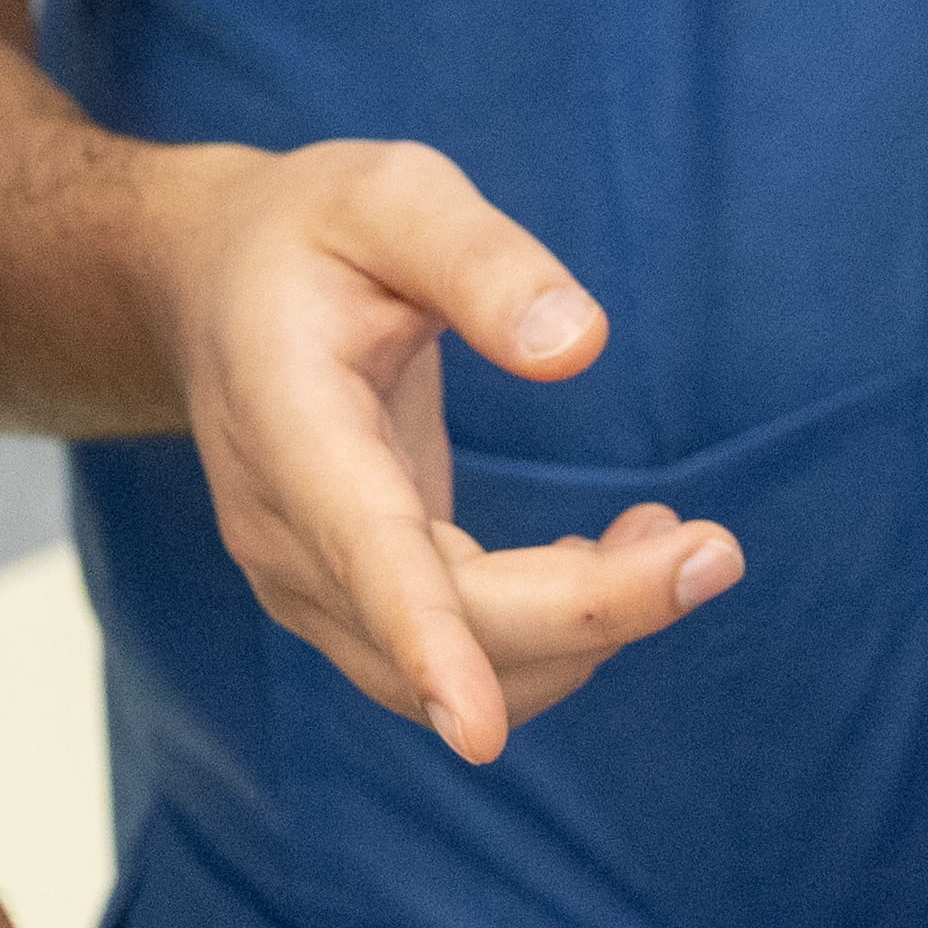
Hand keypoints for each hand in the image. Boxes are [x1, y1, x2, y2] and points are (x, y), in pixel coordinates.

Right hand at [141, 140, 730, 759]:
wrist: (210, 285)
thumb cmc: (310, 233)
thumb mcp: (392, 195)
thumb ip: (483, 261)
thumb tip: (581, 347)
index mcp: (288, 424)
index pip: (363, 552)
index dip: (425, 641)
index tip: (475, 732)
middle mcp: (286, 533)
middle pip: (453, 627)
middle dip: (596, 611)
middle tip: (717, 550)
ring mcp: (311, 584)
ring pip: (466, 671)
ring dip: (587, 630)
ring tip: (671, 536)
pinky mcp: (351, 603)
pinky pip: (464, 658)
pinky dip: (557, 631)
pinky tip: (612, 553)